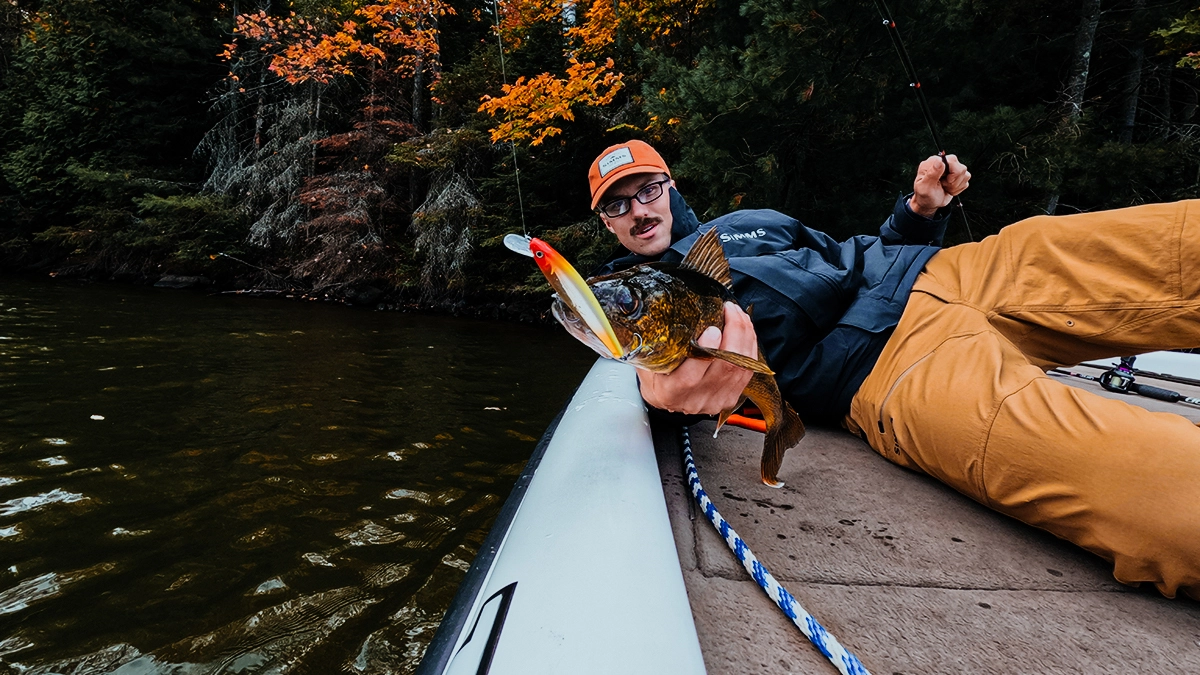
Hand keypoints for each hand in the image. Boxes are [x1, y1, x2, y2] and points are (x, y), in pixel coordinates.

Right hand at [637, 302, 755, 414]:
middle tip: (729, 309)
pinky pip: (748, 370)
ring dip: (745, 335)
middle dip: (734, 332)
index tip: (712, 328)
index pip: (691, 376)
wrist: (667, 400)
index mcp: (671, 392)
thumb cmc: (656, 377)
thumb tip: (659, 315)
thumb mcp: (646, 362)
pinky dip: (750, 346)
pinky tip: (745, 330)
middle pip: (725, 367)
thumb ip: (655, 346)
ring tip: (738, 314)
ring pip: (741, 367)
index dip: (706, 350)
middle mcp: (696, 400)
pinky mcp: (731, 397)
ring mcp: (716, 400)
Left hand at [908, 154, 970, 216]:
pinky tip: (948, 190)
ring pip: (966, 175)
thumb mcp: (924, 187)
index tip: (943, 182)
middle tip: (943, 186)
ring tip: (944, 188)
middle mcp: (944, 163)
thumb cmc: (923, 195)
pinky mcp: (958, 176)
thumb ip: (932, 174)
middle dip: (954, 182)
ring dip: (955, 186)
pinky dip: (958, 189)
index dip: (952, 174)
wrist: (928, 204)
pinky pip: (966, 182)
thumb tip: (940, 161)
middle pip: (962, 168)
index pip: (952, 160)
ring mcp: (952, 169)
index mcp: (934, 162)